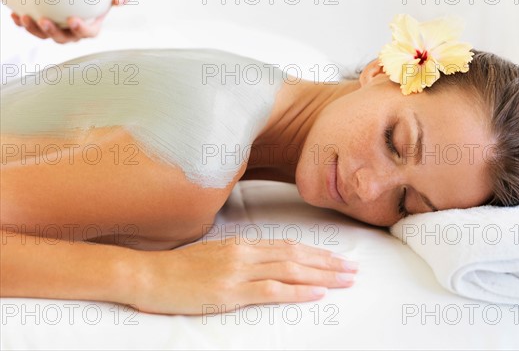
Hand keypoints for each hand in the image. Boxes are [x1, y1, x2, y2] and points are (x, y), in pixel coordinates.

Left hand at [10, 0, 128, 43]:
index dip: (80, 30)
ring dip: (34, 30)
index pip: (88, 33)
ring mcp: (57, 28)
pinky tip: (15, 15)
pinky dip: (22, 24)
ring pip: (44, 35)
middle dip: (52, 32)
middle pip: (63, 38)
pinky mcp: (43, 22)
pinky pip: (32, 27)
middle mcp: (73, 32)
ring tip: (24, 17)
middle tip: (44, 20)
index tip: (72, 19)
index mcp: (91, 27)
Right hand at [129, 238, 358, 314]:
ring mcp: (238, 271)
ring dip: (322, 275)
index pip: (288, 245)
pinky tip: (317, 293)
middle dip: (328, 263)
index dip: (316, 252)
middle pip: (296, 255)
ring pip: (290, 270)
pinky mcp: (230, 291)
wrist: (147, 275)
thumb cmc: (179, 268)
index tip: (337, 258)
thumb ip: (242, 255)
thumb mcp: (215, 254)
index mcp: (242, 243)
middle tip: (353, 269)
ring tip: (345, 279)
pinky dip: (297, 291)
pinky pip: (271, 290)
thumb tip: (266, 261)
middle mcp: (245, 252)